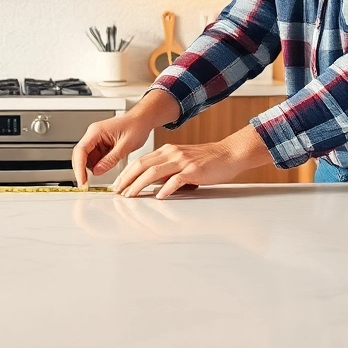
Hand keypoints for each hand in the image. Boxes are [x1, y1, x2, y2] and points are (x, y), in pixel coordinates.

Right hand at [71, 113, 152, 187]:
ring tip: (102, 174)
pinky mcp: (101, 146)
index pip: (81, 151)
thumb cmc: (136, 126)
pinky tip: (106, 168)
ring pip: (87, 159)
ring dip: (92, 168)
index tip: (82, 180)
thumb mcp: (125, 145)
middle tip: (86, 184)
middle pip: (80, 155)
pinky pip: (95, 158)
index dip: (79, 167)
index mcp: (96, 131)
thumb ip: (110, 159)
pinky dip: (99, 166)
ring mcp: (96, 141)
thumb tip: (97, 171)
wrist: (142, 120)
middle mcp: (93, 135)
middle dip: (82, 170)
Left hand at [113, 126, 272, 198]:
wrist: (230, 154)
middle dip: (127, 179)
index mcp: (168, 151)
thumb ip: (168, 170)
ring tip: (130, 195)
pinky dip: (166, 188)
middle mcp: (172, 153)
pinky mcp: (194, 171)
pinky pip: (176, 179)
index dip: (126, 173)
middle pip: (142, 165)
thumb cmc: (208, 160)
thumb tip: (153, 184)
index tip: (118, 184)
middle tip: (118, 191)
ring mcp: (183, 161)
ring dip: (139, 184)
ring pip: (154, 171)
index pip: (141, 161)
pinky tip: (159, 196)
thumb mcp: (183, 161)